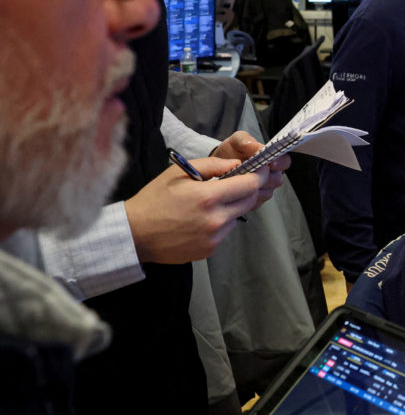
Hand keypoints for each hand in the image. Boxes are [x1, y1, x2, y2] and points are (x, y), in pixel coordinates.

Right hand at [124, 156, 268, 264]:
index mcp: (209, 197)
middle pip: (250, 201)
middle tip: (240, 181)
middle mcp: (216, 220)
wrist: (135, 234)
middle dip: (249, 188)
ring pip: (238, 216)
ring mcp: (214, 238)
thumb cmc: (155, 199)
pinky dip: (221, 221)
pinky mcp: (210, 250)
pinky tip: (201, 218)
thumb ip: (213, 166)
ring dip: (233, 206)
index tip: (260, 169)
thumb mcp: (179, 172)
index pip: (251, 185)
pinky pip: (225, 231)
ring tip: (211, 201)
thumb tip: (238, 165)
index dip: (259, 175)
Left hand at [212, 130, 291, 206]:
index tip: (269, 163)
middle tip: (251, 172)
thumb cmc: (231, 152)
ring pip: (268, 192)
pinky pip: (257, 201)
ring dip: (255, 187)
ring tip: (241, 180)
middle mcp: (271, 174)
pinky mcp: (256, 200)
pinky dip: (247, 196)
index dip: (279, 163)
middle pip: (278, 179)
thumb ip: (245, 140)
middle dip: (265, 177)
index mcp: (272, 157)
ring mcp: (264, 188)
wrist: (218, 167)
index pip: (285, 161)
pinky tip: (239, 189)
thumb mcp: (236, 141)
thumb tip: (255, 146)